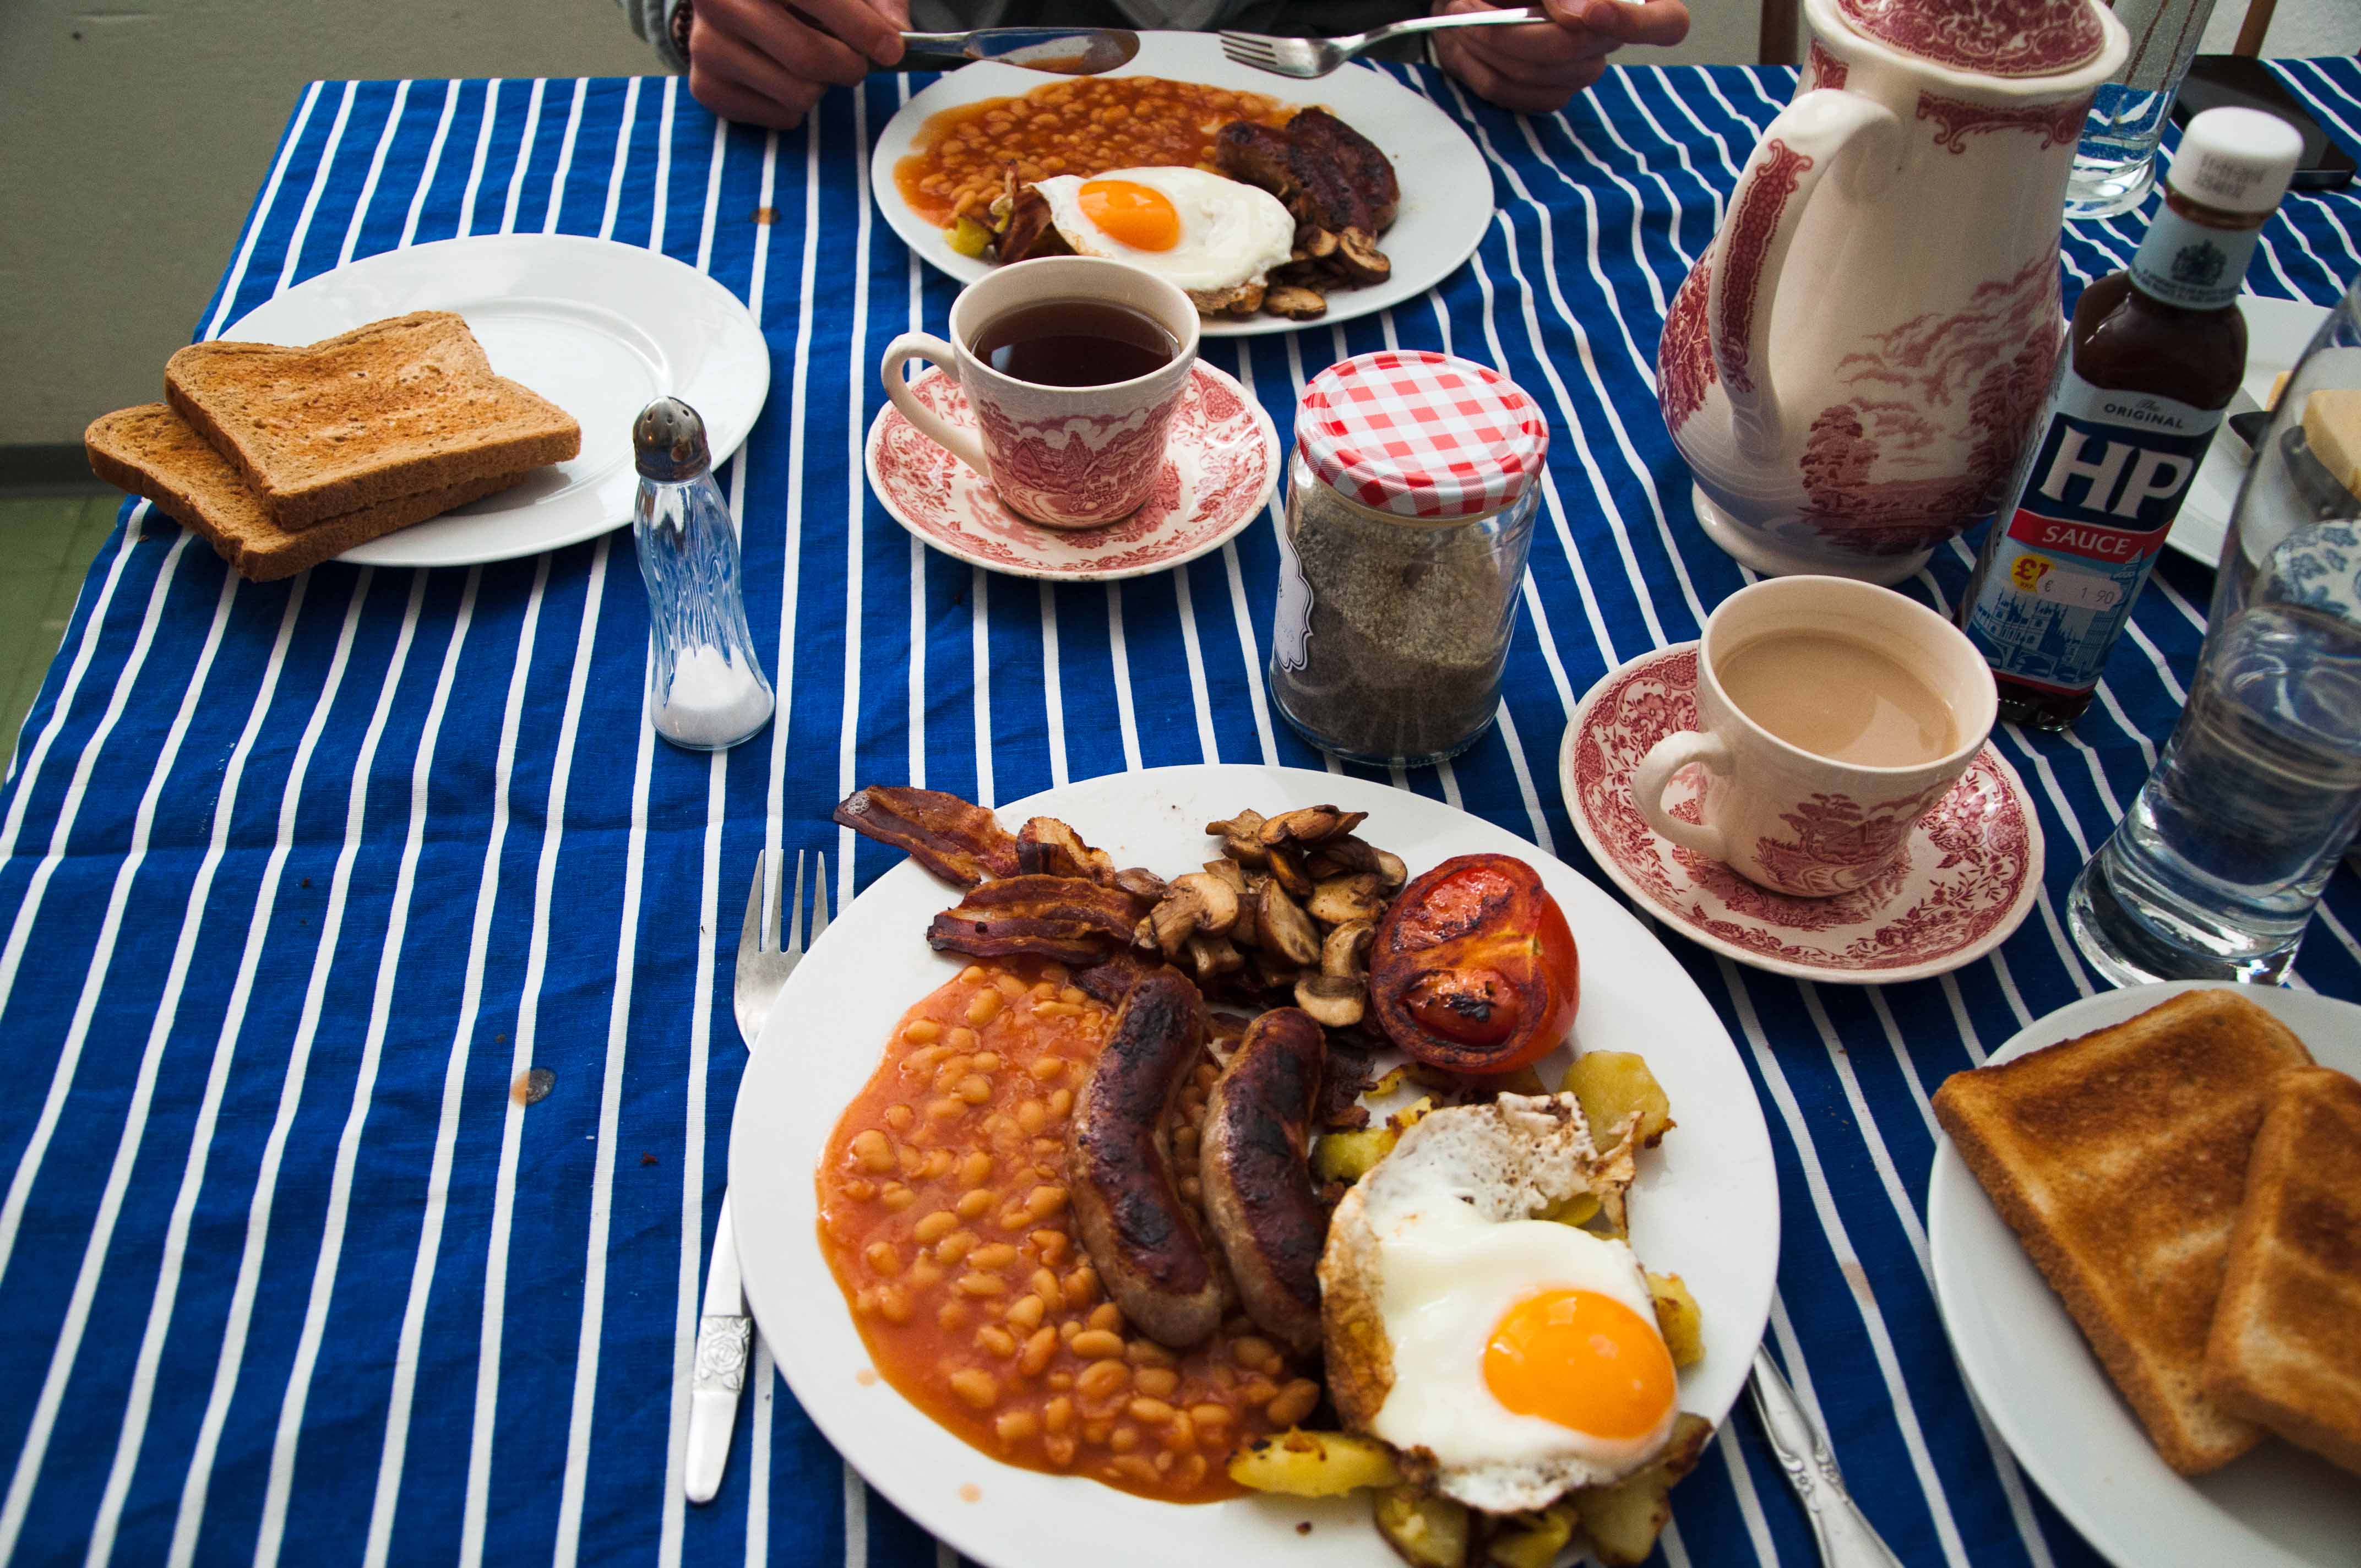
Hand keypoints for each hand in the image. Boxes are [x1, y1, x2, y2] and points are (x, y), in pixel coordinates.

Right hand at [686, 0, 909, 129]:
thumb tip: (897, 32)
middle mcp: (720, 1)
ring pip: (796, 93)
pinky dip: (796, 106)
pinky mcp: (705, 85)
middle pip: (808, 58)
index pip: (820, 1)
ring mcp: (706, 45)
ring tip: (811, 65)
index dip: (864, 30)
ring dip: (821, 88)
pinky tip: (785, 77)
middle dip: (848, 66)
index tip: (890, 49)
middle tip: (854, 63)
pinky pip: (778, 116)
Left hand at [1429, 0, 1688, 114]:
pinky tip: (1468, 40)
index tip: (1593, 12)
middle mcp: (1609, 37)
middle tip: (1470, 3)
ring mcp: (1579, 70)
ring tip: (1462, 14)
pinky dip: (1480, 67)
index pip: (1667, 24)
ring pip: (1537, 76)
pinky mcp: (1547, 93)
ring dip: (1487, 44)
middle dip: (1514, 31)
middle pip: (1576, 53)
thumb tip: (1581, 16)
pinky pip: (1515, 95)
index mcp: (1625, 1)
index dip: (1635, 24)